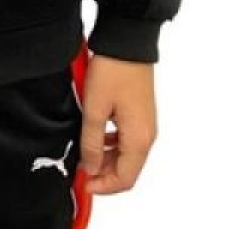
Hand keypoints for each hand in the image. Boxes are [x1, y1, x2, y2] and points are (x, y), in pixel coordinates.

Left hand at [78, 53, 157, 193]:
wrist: (128, 42)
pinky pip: (127, 138)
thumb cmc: (113, 72)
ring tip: (84, 151)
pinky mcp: (141, 112)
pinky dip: (111, 143)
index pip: (125, 179)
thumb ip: (92, 143)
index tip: (83, 182)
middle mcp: (147, 135)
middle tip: (80, 167)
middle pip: (127, 169)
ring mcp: (145, 123)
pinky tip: (95, 134)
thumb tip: (90, 168)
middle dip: (103, 173)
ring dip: (106, 158)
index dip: (103, 187)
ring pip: (127, 154)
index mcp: (139, 139)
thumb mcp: (95, 109)